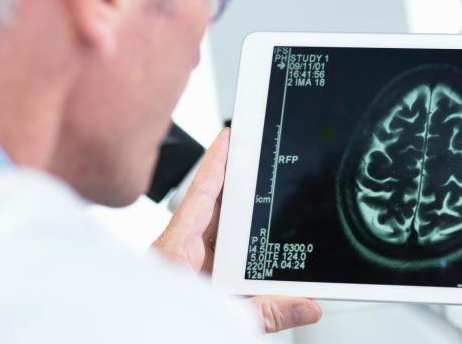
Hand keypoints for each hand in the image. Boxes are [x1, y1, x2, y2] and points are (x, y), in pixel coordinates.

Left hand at [151, 128, 321, 332]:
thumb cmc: (157, 332)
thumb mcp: (220, 321)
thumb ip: (264, 313)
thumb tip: (305, 305)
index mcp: (174, 254)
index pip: (199, 195)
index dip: (216, 163)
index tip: (231, 138)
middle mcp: (179, 258)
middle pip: (214, 212)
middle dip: (242, 192)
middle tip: (268, 168)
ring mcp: (186, 271)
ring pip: (220, 238)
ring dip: (246, 229)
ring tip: (275, 213)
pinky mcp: (192, 286)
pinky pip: (222, 261)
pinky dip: (244, 256)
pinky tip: (264, 258)